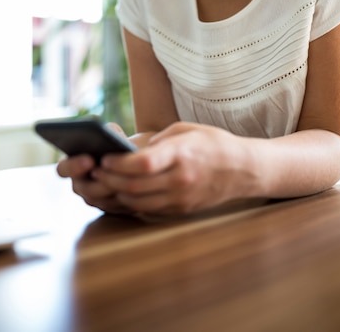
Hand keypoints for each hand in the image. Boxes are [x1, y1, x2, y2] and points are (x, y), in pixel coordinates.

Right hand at [56, 123, 156, 215]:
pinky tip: (136, 187)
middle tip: (113, 175)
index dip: (73, 166)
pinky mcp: (112, 207)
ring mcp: (95, 199)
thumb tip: (110, 134)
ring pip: (102, 201)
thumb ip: (108, 133)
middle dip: (99, 182)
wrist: (139, 158)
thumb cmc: (120, 142)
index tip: (89, 159)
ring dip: (114, 190)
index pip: (63, 169)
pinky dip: (125, 197)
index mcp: (73, 165)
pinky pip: (117, 207)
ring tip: (127, 180)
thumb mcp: (114, 133)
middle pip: (85, 189)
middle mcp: (81, 184)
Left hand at [91, 122, 253, 216]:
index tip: (103, 158)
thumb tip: (134, 151)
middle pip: (135, 185)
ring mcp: (181, 197)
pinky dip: (132, 201)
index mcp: (181, 154)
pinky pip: (149, 209)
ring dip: (117, 192)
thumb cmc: (214, 143)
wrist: (244, 170)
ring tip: (105, 181)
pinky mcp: (182, 209)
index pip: (143, 164)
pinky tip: (123, 190)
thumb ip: (160, 139)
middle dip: (110, 178)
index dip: (118, 163)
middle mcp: (180, 179)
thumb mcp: (187, 130)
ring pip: (138, 201)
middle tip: (95, 170)